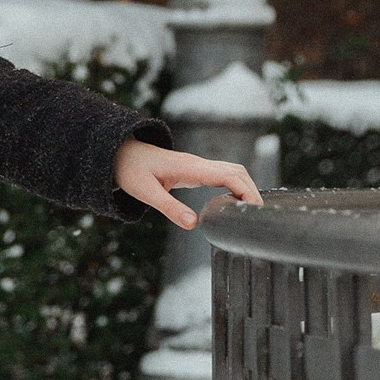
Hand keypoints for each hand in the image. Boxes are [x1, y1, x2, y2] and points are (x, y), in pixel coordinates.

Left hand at [113, 139, 263, 229]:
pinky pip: (222, 174)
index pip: (228, 176)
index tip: (255, 209)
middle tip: (259, 214)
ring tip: (250, 211)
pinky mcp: (195, 170)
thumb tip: (194, 225)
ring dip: (245, 187)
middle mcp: (198, 163)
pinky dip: (235, 185)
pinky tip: (233, 202)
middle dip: (251, 190)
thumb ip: (170, 208)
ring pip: (232, 171)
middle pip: (237, 171)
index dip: (246, 191)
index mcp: (190, 168)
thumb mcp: (146, 192)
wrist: (120, 154)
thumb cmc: (131, 171)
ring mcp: (197, 165)